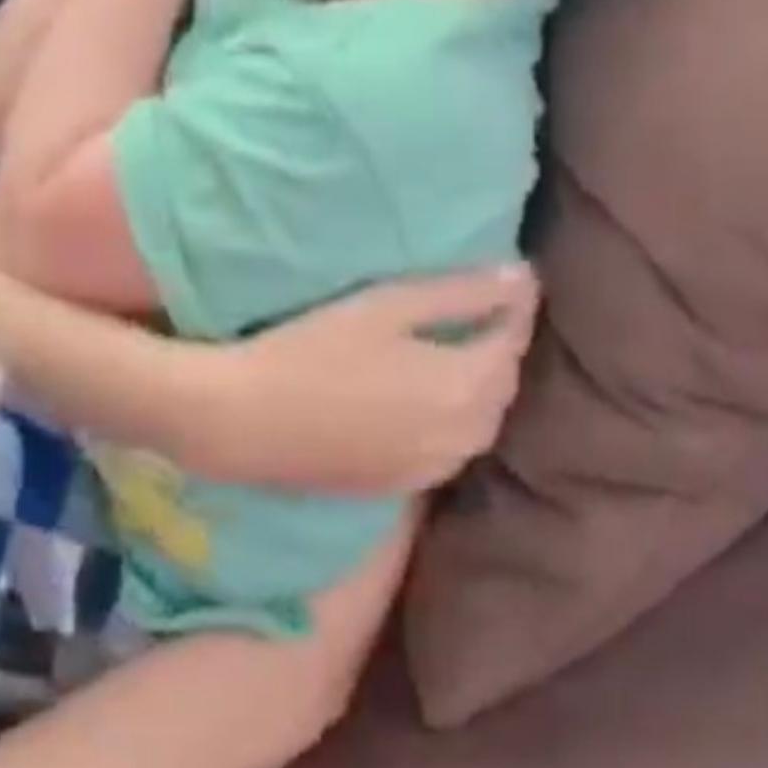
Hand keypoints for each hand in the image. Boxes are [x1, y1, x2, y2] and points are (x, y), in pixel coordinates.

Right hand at [207, 266, 538, 494]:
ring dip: (480, 388)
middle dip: (500, 347)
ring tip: (453, 352)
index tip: (507, 279)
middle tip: (478, 310)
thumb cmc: (314, 349)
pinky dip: (454, 423)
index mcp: (466, 384)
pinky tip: (423, 401)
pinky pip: (452, 451)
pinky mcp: (404, 489)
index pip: (514, 339)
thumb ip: (461, 293)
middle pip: (503, 384)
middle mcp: (463, 435)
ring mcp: (434, 468)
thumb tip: (521, 280)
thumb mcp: (390, 305)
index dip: (514, 306)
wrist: (246, 423)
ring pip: (482, 423)